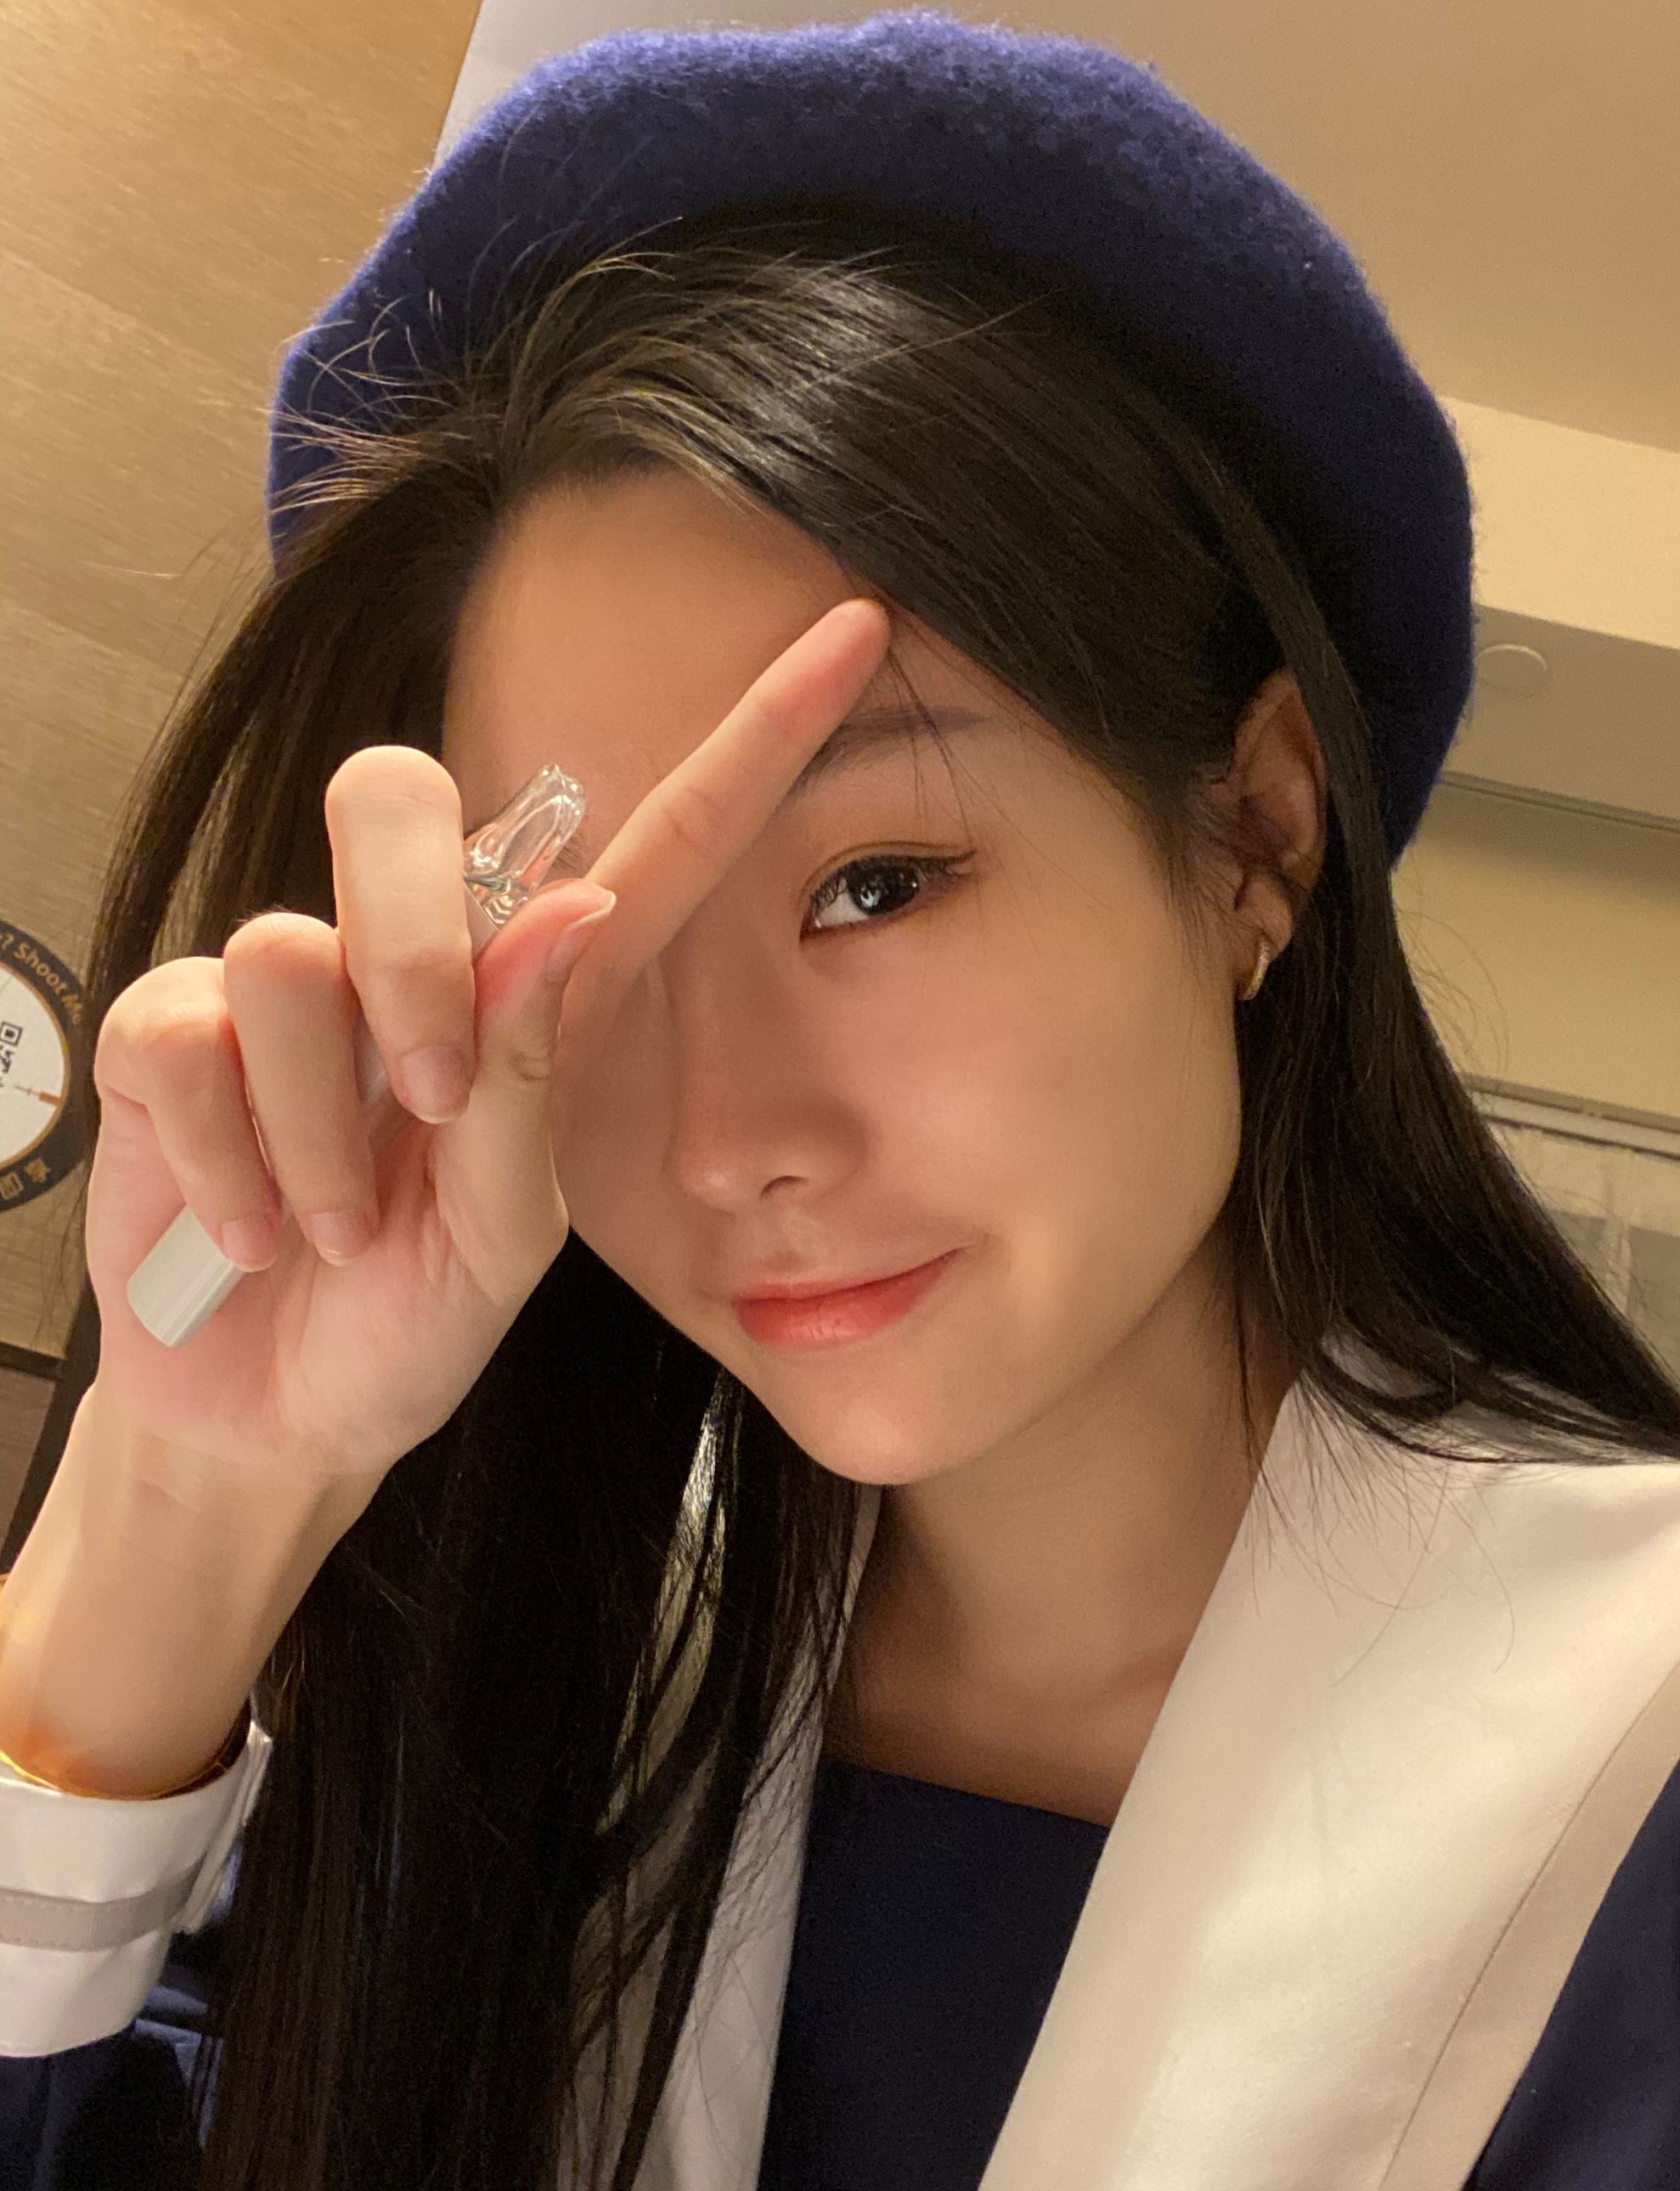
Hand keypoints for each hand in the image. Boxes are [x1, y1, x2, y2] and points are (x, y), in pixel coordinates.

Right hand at [87, 596, 892, 1493]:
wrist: (280, 1419)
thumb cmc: (409, 1325)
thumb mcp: (502, 1240)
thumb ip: (527, 1086)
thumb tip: (563, 907)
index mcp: (533, 1007)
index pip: (653, 846)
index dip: (752, 741)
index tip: (858, 634)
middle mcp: (409, 966)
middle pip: (399, 799)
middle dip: (409, 949)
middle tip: (422, 1098)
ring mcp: (284, 993)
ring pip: (287, 952)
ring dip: (319, 1133)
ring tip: (335, 1230)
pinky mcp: (172, 1034)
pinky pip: (187, 1031)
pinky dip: (230, 1162)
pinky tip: (255, 1230)